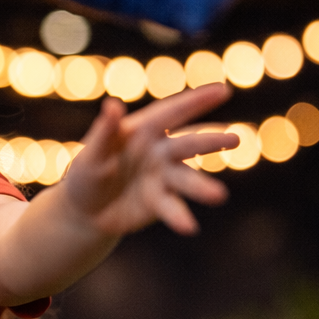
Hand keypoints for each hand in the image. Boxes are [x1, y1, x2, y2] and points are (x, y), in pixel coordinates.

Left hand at [64, 83, 236, 236]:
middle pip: (188, 143)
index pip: (172, 113)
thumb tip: (113, 104)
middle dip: (211, 141)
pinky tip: (189, 227)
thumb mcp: (91, 154)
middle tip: (234, 139)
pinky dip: (180, 217)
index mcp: (143, 130)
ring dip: (202, 188)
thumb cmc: (86, 174)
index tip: (222, 91)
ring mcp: (163, 177)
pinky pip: (172, 208)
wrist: (84, 212)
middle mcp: (160, 151)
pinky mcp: (160, 203)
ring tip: (219, 196)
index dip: (196, 101)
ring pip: (186, 179)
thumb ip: (104, 132)